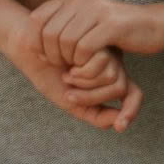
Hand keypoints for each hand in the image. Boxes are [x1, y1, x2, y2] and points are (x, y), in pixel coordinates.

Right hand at [0, 1, 143, 132]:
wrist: (30, 48)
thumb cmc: (49, 73)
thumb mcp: (70, 100)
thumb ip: (93, 113)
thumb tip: (116, 124)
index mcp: (109, 78)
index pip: (133, 95)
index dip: (131, 110)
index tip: (120, 127)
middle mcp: (112, 62)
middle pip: (119, 88)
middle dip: (91, 96)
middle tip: (70, 90)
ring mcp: (106, 48)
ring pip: (111, 77)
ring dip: (84, 83)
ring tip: (66, 74)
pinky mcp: (97, 36)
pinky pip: (100, 64)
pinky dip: (80, 73)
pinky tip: (66, 65)